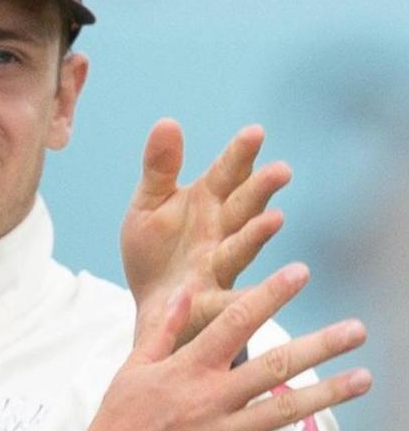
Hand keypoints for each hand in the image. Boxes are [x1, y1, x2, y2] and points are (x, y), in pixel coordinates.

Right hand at [72, 265, 368, 430]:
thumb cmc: (118, 421)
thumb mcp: (132, 368)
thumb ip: (162, 330)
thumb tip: (182, 292)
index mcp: (187, 370)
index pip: (235, 322)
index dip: (270, 295)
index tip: (300, 273)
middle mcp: (210, 399)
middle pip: (275, 366)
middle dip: (320, 346)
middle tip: (356, 330)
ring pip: (286, 412)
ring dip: (329, 394)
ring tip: (363, 378)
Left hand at [122, 119, 288, 347]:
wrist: (152, 309)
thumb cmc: (157, 252)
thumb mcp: (149, 204)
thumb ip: (159, 167)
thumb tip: (168, 121)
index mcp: (206, 204)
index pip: (227, 174)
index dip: (240, 155)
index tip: (255, 132)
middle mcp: (220, 234)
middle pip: (242, 208)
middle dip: (260, 190)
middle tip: (281, 169)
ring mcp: (217, 269)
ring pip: (240, 250)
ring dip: (257, 235)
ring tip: (274, 218)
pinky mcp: (208, 303)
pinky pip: (227, 301)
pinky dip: (246, 298)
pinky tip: (262, 296)